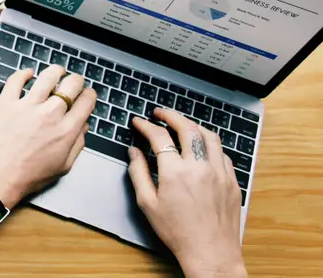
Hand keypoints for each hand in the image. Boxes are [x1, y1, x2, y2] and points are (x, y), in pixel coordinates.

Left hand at [0, 65, 95, 208]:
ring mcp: (27, 106)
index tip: (88, 94)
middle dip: (77, 80)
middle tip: (75, 81)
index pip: (86, 102)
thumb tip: (83, 127)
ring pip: (47, 77)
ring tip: (57, 71)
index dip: (90, 95)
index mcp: (66, 130)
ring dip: (55, 71)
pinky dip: (23, 73)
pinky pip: (15, 80)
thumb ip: (77, 144)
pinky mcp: (6, 102)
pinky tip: (27, 73)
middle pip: (70, 85)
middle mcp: (49, 114)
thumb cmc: (28, 176)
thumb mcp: (63, 166)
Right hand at [128, 108, 246, 277]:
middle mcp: (200, 168)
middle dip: (171, 115)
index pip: (159, 137)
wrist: (210, 252)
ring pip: (210, 136)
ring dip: (193, 125)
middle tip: (160, 113)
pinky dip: (210, 145)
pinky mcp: (232, 182)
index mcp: (176, 173)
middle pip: (187, 128)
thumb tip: (134, 152)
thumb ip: (138, 173)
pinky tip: (202, 148)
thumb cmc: (178, 232)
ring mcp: (220, 173)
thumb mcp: (148, 204)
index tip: (139, 122)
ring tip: (182, 124)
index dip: (146, 125)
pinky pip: (223, 154)